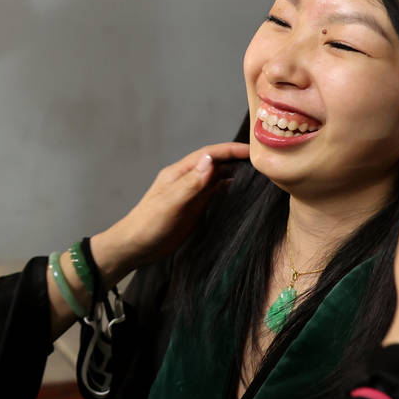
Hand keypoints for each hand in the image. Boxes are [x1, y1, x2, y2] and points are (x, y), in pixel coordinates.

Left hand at [90, 143, 249, 284]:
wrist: (135, 247)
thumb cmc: (148, 225)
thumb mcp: (170, 203)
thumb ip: (189, 184)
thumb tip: (210, 161)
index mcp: (179, 173)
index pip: (209, 154)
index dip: (230, 150)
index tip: (253, 151)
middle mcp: (187, 180)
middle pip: (215, 163)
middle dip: (237, 159)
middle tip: (263, 161)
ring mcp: (191, 194)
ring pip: (216, 177)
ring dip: (235, 173)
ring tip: (259, 174)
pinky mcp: (194, 207)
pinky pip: (214, 193)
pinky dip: (228, 188)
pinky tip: (241, 190)